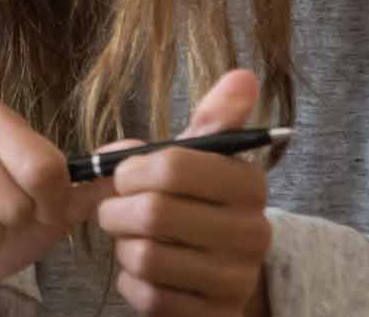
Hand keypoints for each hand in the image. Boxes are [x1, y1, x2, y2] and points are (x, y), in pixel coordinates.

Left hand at [94, 70, 273, 316]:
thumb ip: (215, 119)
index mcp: (249, 184)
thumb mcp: (205, 160)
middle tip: (114, 210)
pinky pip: (147, 296)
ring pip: (144, 257)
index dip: (130, 170)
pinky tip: (143, 273)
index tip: (125, 175)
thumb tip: (244, 76)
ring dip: (123, 248)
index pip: (171, 166)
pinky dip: (130, 282)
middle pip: (152, 214)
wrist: (220, 278)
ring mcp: (236, 280)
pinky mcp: (214, 316)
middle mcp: (253, 233)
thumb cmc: (198, 206)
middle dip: (116, 211)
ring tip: (132, 240)